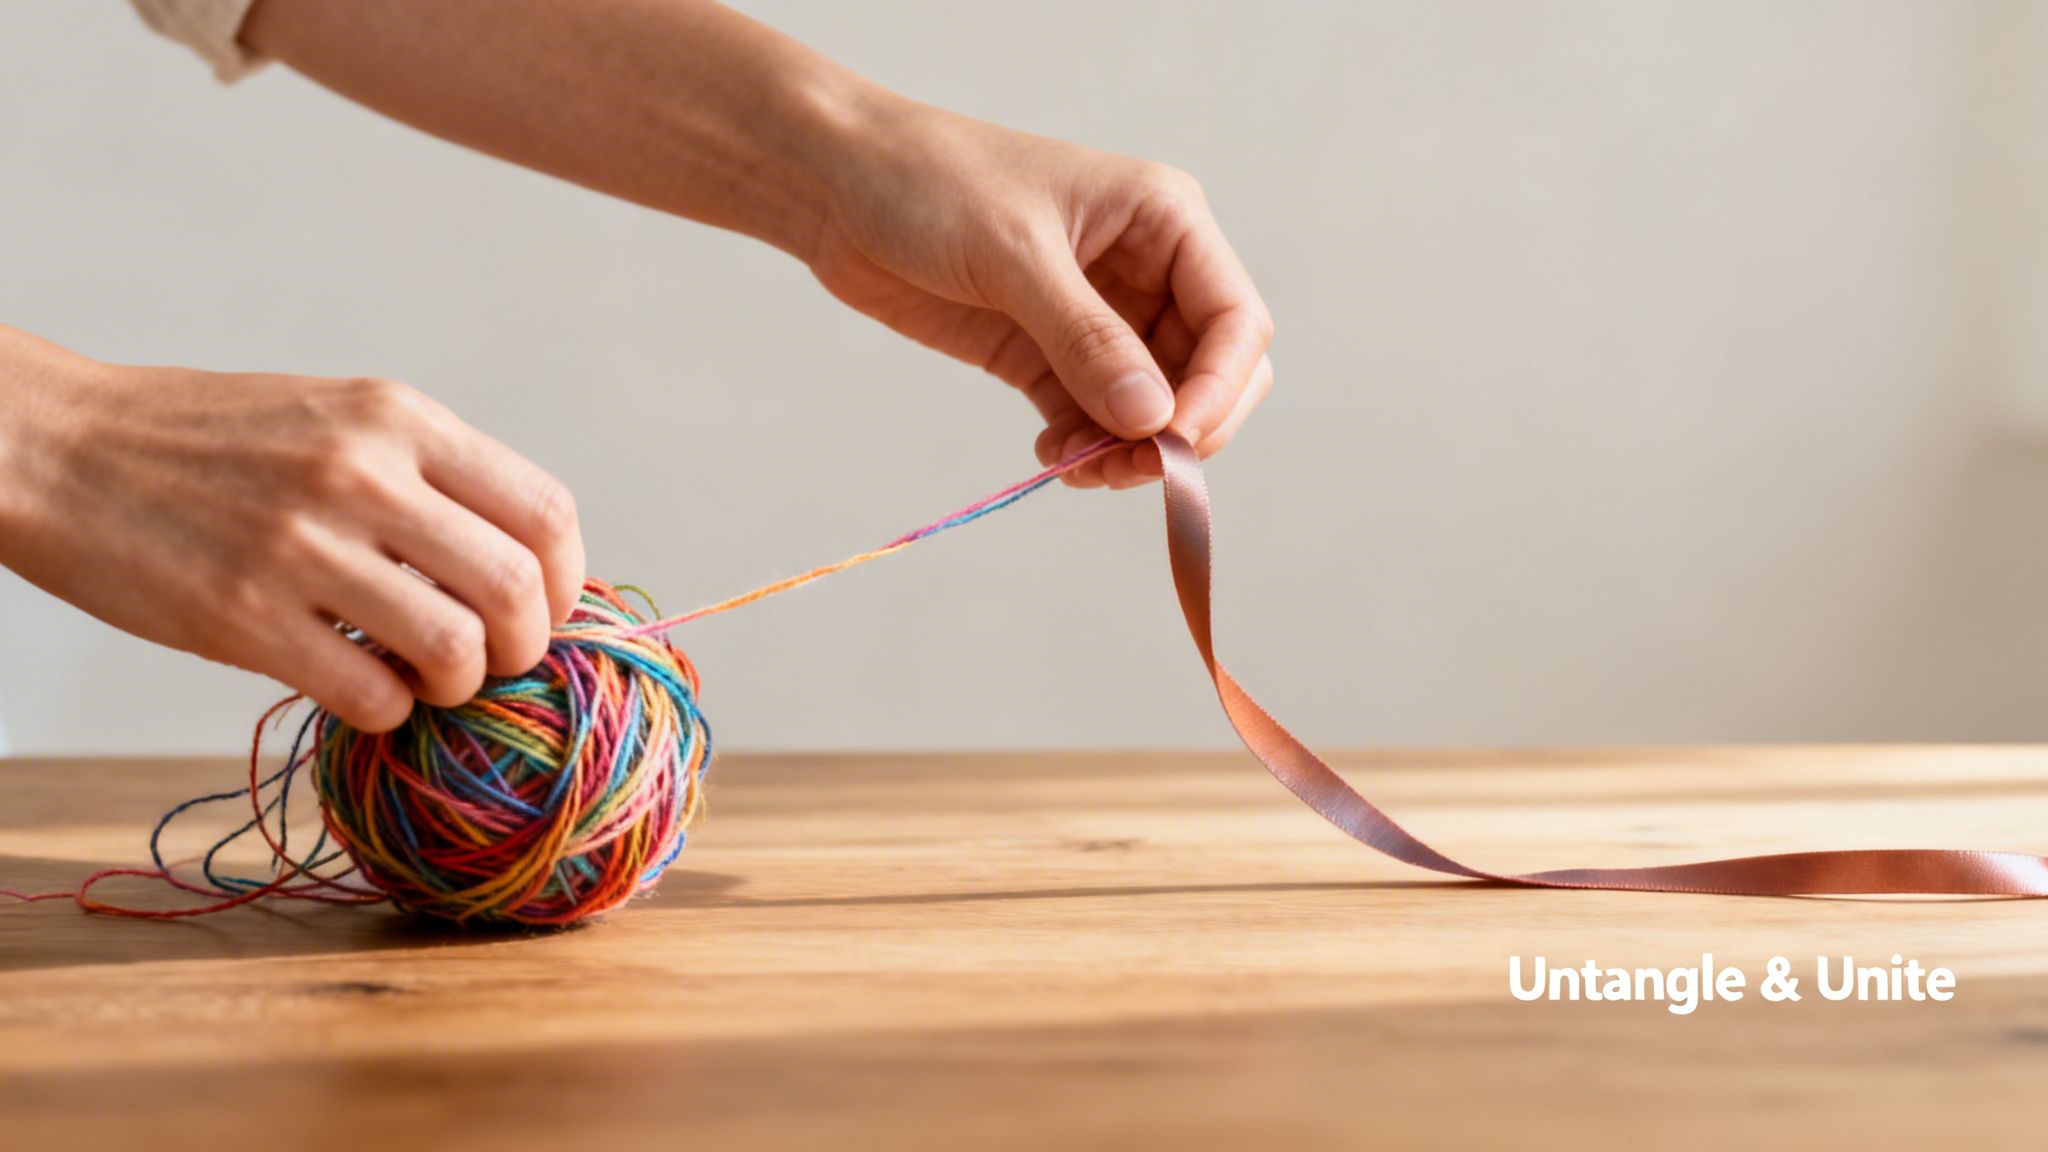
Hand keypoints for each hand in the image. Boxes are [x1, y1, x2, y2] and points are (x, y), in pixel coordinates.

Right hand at [0, 330, 583, 730]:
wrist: (59, 446)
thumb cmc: (212, 443)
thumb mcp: (339, 419)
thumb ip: (429, 479)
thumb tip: (524, 571)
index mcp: (400, 419)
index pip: (545, 514)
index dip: (565, 583)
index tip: (543, 611)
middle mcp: (363, 473)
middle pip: (516, 590)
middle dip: (525, 648)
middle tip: (493, 662)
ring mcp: (302, 545)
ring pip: (454, 649)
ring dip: (457, 685)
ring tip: (425, 679)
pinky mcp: (242, 616)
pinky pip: (369, 694)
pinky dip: (386, 711)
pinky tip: (362, 691)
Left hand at [807, 99, 1274, 488]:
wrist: (838, 186)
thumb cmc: (930, 183)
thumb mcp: (1014, 254)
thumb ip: (1085, 338)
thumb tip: (1153, 418)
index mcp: (1163, 220)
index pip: (1234, 319)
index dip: (1219, 388)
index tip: (1174, 440)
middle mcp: (1146, 271)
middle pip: (1208, 373)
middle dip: (1181, 429)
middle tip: (1128, 468)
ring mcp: (1098, 318)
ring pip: (1152, 408)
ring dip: (1129, 450)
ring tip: (1077, 466)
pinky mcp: (1046, 354)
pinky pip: (1092, 419)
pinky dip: (1085, 449)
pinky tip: (1052, 459)